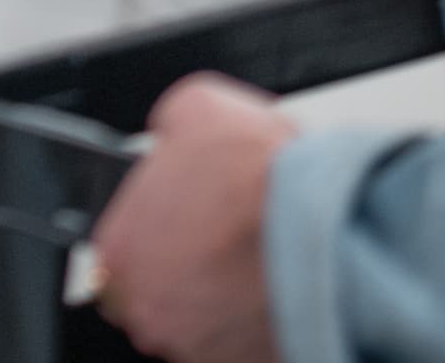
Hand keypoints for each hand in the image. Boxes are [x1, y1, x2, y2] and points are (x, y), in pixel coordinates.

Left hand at [89, 75, 293, 362]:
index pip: (122, 243)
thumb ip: (168, 127)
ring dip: (222, 289)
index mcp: (119, 251)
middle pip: (158, 285)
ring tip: (254, 251)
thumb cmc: (259, 179)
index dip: (157, 222)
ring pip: (200, 317)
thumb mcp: (195, 106)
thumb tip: (172, 131)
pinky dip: (254, 313)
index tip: (185, 212)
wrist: (326, 229)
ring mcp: (193, 346)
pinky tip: (272, 279)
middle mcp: (147, 310)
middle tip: (223, 230)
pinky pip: (239, 337)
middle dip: (188, 259)